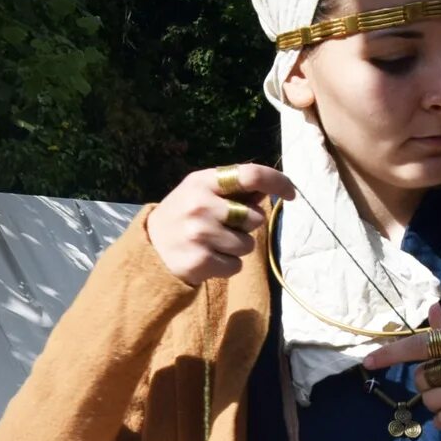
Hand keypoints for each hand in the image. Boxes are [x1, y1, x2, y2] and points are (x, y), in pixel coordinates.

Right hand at [145, 164, 296, 286]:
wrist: (149, 250)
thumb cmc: (183, 216)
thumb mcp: (201, 194)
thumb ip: (232, 192)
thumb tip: (268, 193)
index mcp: (203, 182)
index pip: (250, 174)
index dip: (277, 182)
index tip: (292, 193)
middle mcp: (201, 205)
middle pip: (254, 218)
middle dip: (246, 226)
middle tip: (221, 228)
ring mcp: (200, 234)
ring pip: (248, 245)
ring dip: (236, 248)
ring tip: (212, 245)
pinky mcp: (201, 261)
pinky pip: (237, 265)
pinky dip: (228, 266)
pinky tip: (208, 259)